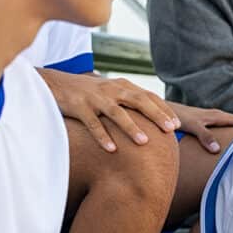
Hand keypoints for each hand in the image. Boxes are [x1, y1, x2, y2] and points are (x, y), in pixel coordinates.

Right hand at [38, 70, 179, 151]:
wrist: (54, 83)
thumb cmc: (88, 93)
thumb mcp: (111, 93)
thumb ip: (129, 102)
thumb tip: (153, 119)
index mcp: (121, 86)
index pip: (148, 96)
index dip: (163, 109)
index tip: (178, 124)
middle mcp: (111, 90)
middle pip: (138, 101)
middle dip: (156, 115)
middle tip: (171, 129)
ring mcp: (94, 98)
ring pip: (117, 112)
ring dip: (131, 127)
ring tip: (144, 142)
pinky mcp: (78, 106)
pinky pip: (92, 123)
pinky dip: (102, 136)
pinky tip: (111, 149)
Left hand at [170, 103, 232, 152]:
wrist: (161, 112)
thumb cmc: (176, 117)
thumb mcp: (192, 126)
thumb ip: (205, 136)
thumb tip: (217, 150)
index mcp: (217, 116)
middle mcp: (216, 117)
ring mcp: (210, 120)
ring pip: (229, 126)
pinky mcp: (204, 125)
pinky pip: (221, 130)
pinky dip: (228, 134)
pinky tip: (228, 143)